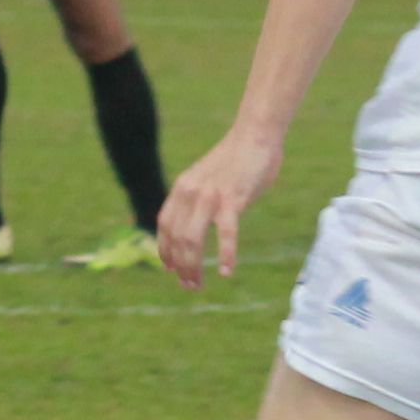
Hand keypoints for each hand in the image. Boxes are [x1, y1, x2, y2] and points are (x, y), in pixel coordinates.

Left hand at [157, 123, 282, 287]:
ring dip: (193, 267)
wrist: (255, 135)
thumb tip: (197, 222)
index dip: (164, 249)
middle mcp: (190, 192)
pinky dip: (226, 255)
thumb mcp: (207, 177)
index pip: (164, 224)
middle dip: (180, 266)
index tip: (170, 269)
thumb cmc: (236, 159)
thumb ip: (198, 197)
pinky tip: (227, 271)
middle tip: (189, 285)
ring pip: (193, 240)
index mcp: (182, 187)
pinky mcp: (233, 199)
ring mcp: (210, 195)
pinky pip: (227, 233)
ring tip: (198, 284)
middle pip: (176, 238)